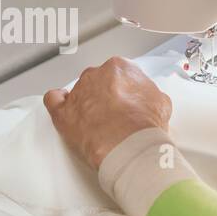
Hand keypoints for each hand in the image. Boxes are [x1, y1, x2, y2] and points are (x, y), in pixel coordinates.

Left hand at [44, 56, 172, 169]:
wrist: (129, 147)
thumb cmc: (143, 126)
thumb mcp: (162, 104)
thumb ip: (150, 94)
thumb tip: (148, 100)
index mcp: (120, 68)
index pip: (122, 73)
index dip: (127, 89)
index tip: (130, 101)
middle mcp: (96, 75)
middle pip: (99, 81)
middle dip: (106, 95)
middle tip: (117, 113)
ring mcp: (77, 93)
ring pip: (79, 91)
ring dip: (86, 102)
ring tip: (98, 121)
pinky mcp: (63, 112)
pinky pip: (54, 101)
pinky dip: (59, 103)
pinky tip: (67, 109)